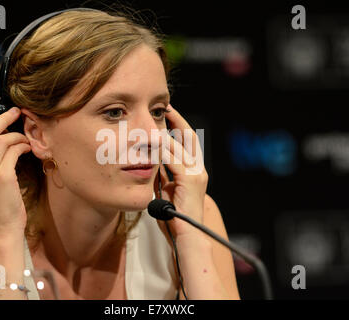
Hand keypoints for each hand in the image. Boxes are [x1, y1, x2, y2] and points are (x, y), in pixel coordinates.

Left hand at [153, 104, 208, 239]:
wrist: (185, 237)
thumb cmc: (174, 216)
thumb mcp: (166, 189)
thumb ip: (162, 174)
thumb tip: (150, 159)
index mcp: (193, 170)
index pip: (187, 141)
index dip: (177, 126)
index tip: (165, 113)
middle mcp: (198, 169)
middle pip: (188, 136)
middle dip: (176, 119)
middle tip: (165, 106)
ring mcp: (196, 174)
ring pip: (180, 146)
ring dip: (166, 131)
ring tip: (155, 118)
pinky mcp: (190, 181)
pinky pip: (173, 160)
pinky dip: (163, 150)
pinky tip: (152, 141)